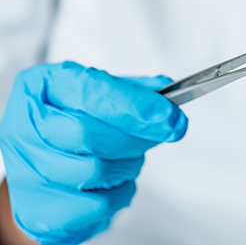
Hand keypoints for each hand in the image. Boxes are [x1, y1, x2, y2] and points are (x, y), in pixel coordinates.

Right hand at [0, 62, 187, 244]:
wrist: (40, 167)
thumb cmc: (71, 124)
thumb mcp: (99, 94)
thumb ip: (132, 89)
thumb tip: (165, 89)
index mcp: (41, 87)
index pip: (91, 92)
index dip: (135, 105)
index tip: (171, 116)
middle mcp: (25, 127)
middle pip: (89, 134)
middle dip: (137, 136)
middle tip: (163, 133)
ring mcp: (27, 171)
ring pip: (95, 170)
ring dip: (129, 165)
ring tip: (131, 157)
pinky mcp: (40, 209)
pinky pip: (97, 204)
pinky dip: (121, 192)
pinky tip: (117, 181)